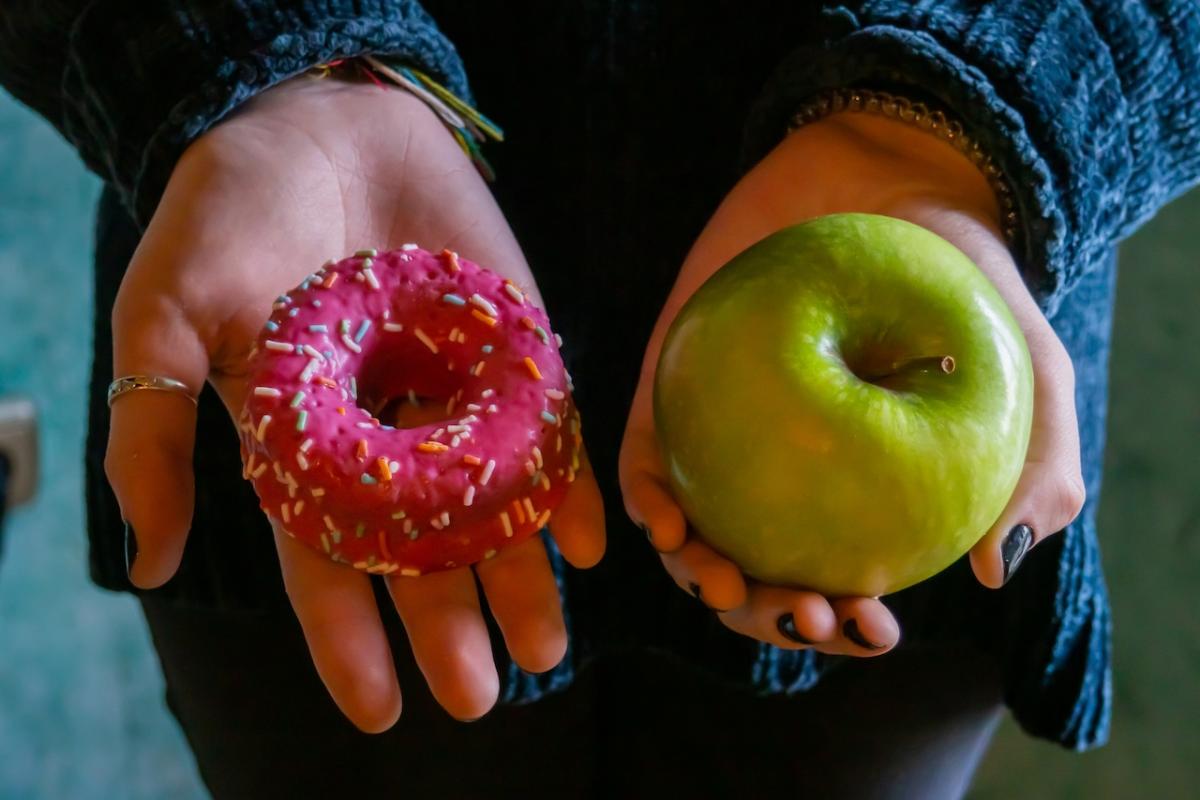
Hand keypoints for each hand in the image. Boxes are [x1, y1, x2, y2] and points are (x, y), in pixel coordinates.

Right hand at [104, 74, 605, 729]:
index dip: (349, 638)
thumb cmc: (231, 216)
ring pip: (493, 510)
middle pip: (422, 553)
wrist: (322, 120)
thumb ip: (154, 431)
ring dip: (521, 578)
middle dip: (448, 622)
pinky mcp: (513, 355)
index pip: (326, 565)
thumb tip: (142, 562)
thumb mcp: (167, 315)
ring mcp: (455, 400)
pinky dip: (569, 486)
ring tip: (546, 646)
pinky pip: (547, 434)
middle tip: (480, 693)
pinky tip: (587, 540)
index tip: (382, 708)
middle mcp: (385, 441)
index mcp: (303, 452)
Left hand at [619, 111, 1083, 653]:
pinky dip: (645, 498)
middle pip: (756, 574)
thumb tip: (991, 573)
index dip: (845, 626)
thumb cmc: (964, 281)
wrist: (889, 176)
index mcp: (856, 495)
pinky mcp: (670, 388)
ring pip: (692, 532)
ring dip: (697, 575)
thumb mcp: (1028, 373)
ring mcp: (720, 436)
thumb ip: (1037, 467)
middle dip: (766, 616)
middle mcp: (782, 476)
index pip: (841, 584)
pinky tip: (661, 517)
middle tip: (797, 610)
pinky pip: (644, 455)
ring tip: (721, 579)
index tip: (865, 625)